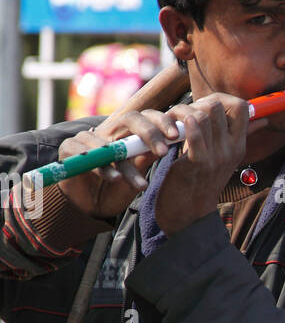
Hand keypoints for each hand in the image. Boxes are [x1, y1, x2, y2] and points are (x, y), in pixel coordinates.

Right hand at [58, 109, 176, 218]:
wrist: (90, 206)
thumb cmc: (116, 187)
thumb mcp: (137, 172)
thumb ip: (147, 156)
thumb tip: (171, 141)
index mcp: (128, 133)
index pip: (146, 117)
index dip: (162, 122)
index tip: (177, 136)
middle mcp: (109, 131)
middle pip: (129, 118)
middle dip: (148, 133)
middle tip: (163, 152)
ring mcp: (88, 138)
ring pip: (108, 141)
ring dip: (125, 163)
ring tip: (140, 183)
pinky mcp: (69, 149)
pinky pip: (85, 153)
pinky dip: (102, 167)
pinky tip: (115, 178)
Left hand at [154, 93, 265, 235]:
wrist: (190, 215)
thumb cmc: (204, 182)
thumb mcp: (228, 157)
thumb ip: (243, 135)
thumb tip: (264, 119)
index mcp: (239, 146)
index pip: (242, 107)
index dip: (222, 99)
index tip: (206, 107)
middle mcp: (230, 150)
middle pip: (219, 106)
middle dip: (198, 103)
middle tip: (186, 113)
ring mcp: (215, 157)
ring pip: (203, 115)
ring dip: (183, 112)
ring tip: (174, 121)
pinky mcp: (197, 163)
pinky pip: (194, 133)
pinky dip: (183, 124)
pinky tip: (175, 127)